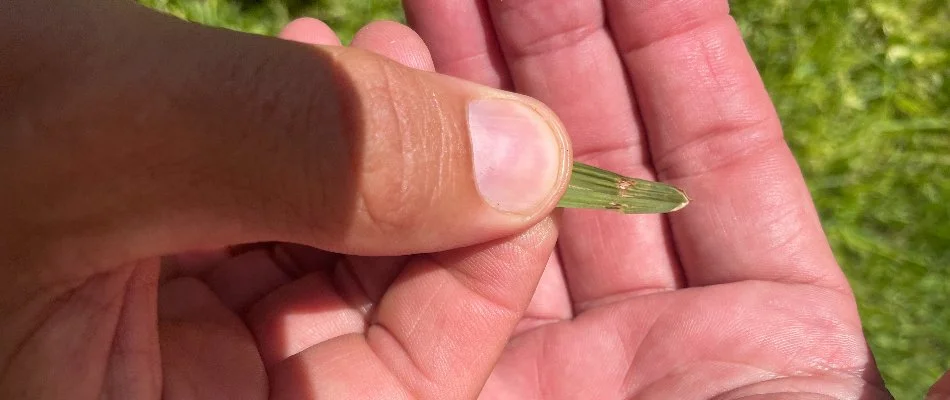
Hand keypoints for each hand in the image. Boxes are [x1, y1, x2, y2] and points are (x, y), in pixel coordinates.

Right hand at [0, 3, 573, 398]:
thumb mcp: (107, 132)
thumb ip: (326, 152)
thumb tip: (531, 159)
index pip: (395, 398)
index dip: (481, 286)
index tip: (528, 165)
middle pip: (367, 332)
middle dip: (427, 203)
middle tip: (457, 93)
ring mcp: (148, 350)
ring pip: (321, 266)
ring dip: (370, 159)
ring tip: (367, 56)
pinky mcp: (131, 275)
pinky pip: (258, 226)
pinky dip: (300, 149)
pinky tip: (303, 65)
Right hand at [403, 0, 892, 397]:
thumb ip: (946, 392)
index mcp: (764, 324)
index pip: (718, 146)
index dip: (675, 41)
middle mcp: (651, 327)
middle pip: (596, 149)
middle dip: (554, 39)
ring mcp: (554, 354)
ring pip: (503, 192)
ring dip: (471, 84)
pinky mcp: (462, 385)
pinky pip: (428, 268)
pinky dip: (409, 180)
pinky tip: (399, 95)